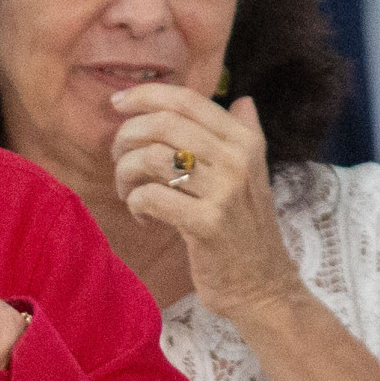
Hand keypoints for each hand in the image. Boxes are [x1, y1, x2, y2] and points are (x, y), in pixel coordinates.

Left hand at [110, 86, 302, 322]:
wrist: (262, 285)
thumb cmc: (246, 228)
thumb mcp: (253, 175)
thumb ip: (245, 134)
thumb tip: (242, 99)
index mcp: (245, 140)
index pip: (187, 100)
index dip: (145, 95)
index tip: (118, 102)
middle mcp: (237, 159)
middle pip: (162, 124)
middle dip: (126, 136)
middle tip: (118, 157)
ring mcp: (223, 191)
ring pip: (150, 158)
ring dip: (125, 173)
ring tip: (128, 191)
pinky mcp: (205, 223)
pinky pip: (149, 197)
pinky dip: (135, 204)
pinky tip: (144, 216)